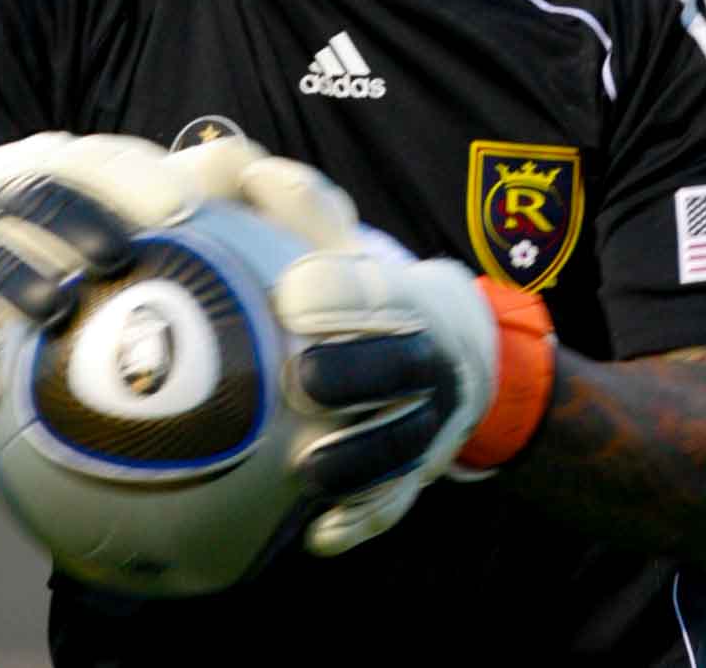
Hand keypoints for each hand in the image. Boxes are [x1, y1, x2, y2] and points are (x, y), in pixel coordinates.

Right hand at [0, 132, 263, 418]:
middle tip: (118, 254)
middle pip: (41, 191)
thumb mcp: (122, 203)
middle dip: (78, 215)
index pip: (106, 159)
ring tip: (53, 314)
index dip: (141, 177)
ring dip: (17, 279)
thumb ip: (189, 188)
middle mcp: (12, 188)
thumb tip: (262, 175)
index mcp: (68, 165)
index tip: (182, 206)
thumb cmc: (77, 232)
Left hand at [244, 163, 553, 556]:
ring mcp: (429, 424)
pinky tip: (319, 536)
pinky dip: (362, 520)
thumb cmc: (371, 291)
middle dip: (362, 371)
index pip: (386, 290)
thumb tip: (249, 169)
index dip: (348, 292)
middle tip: (308, 378)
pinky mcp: (418, 477)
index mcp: (412, 299)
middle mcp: (429, 361)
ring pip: (406, 445)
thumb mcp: (347, 244)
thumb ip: (303, 214)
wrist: (455, 352)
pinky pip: (396, 505)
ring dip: (362, 459)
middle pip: (405, 367)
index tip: (296, 293)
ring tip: (309, 471)